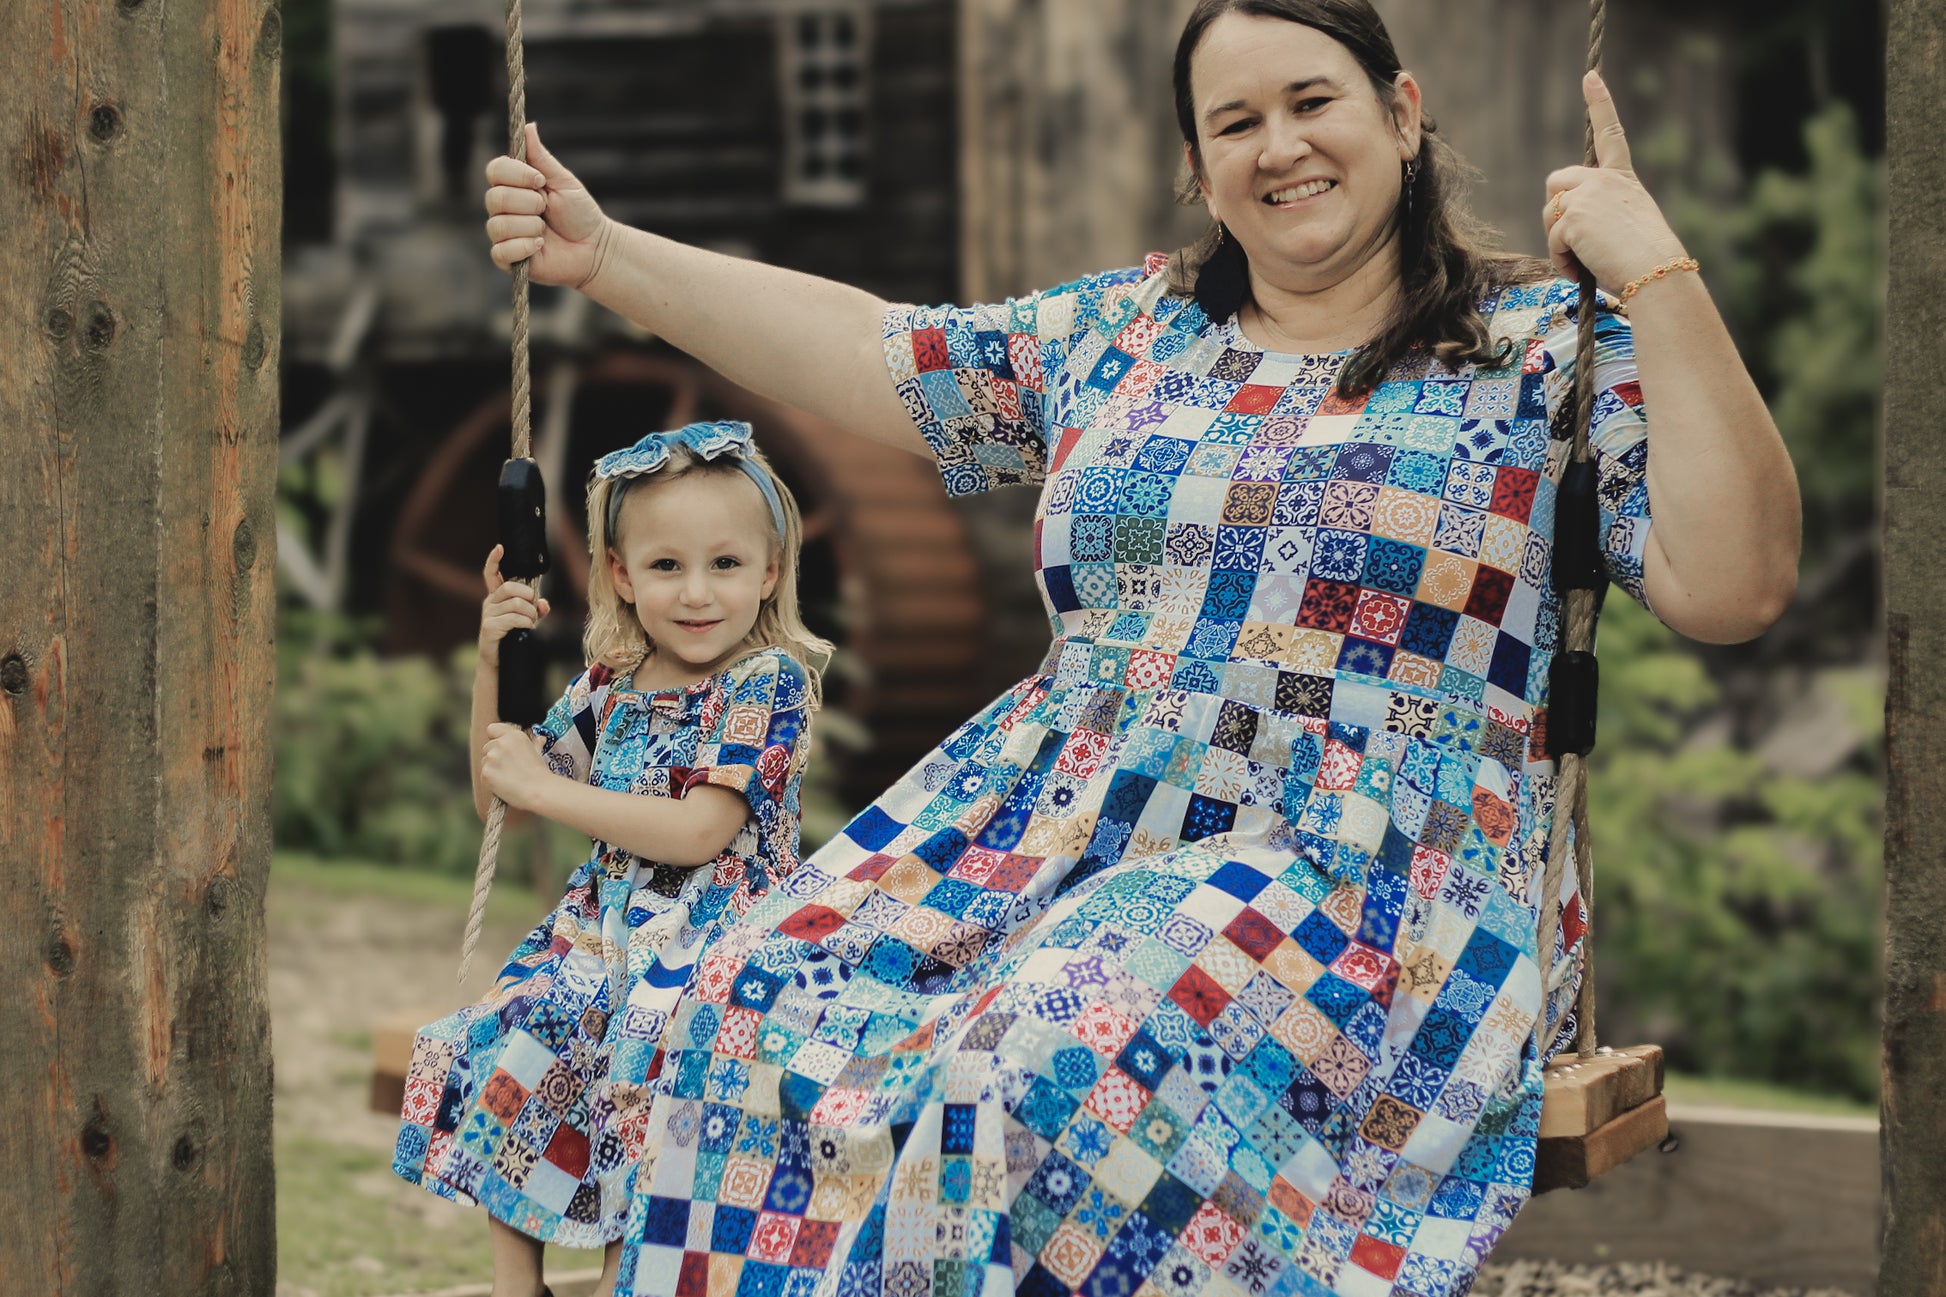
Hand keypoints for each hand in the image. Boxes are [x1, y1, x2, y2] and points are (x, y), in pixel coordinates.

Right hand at [477, 544, 550, 668]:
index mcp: (496, 596)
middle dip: (528, 595)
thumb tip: (544, 603)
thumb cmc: (512, 637)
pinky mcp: (489, 626)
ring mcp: (488, 614)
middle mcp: (490, 602)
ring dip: (530, 614)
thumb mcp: (527, 620)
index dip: (494, 560)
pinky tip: (527, 628)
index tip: (500, 547)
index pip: (491, 573)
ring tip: (531, 623)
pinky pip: (513, 618)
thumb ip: (536, 609)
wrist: (498, 661)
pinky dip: (526, 622)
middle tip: (533, 608)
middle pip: (510, 587)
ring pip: (516, 604)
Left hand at [481, 721, 552, 810]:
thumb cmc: (540, 773)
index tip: (501, 747)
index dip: (495, 738)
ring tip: (508, 777)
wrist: (539, 791)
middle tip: (508, 767)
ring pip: (484, 761)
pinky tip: (504, 784)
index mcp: (514, 736)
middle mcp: (501, 743)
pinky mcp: (486, 772)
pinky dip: (490, 780)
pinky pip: (483, 774)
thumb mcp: (538, 753)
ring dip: (492, 768)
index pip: (492, 729)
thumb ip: (534, 744)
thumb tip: (539, 739)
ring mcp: (492, 757)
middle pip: (487, 747)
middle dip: (494, 756)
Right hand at [484, 123, 611, 288]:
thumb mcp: (563, 181)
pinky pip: (500, 251)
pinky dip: (524, 247)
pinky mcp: (507, 258)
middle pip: (494, 198)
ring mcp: (503, 233)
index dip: (515, 175)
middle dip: (529, 203)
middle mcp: (503, 208)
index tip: (541, 181)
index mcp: (513, 185)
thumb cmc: (579, 213)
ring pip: (498, 225)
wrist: (594, 248)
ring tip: (546, 230)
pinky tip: (540, 246)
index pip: (494, 170)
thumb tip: (528, 125)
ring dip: (530, 226)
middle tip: (547, 209)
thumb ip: (541, 157)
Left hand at [1541, 71, 1688, 292]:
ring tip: (1583, 261)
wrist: (1656, 270)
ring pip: (1549, 213)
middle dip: (1554, 208)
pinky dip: (1560, 260)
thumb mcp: (1628, 224)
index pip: (1610, 134)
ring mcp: (1586, 195)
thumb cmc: (1647, 259)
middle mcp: (1603, 179)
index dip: (1600, 103)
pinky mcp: (1571, 216)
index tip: (1591, 76)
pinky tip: (1580, 269)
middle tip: (1568, 238)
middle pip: (1556, 181)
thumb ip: (1602, 213)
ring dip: (1557, 241)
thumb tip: (1573, 229)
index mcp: (1622, 178)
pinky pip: (1551, 239)